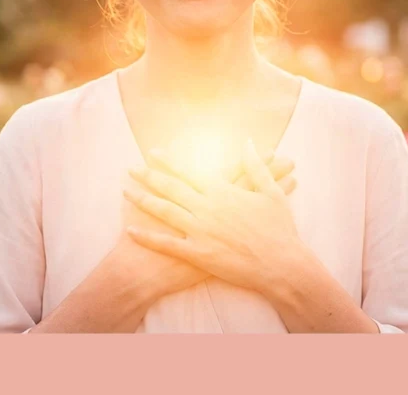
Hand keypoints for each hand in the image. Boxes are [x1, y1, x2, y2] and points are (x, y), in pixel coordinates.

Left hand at [124, 139, 306, 295]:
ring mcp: (200, 231)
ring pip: (164, 212)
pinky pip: (167, 244)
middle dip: (148, 176)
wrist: (282, 265)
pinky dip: (148, 237)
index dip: (169, 162)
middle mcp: (207, 208)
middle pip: (170, 188)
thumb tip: (248, 142)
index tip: (152, 153)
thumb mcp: (271, 192)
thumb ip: (256, 166)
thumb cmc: (279, 229)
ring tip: (126, 191)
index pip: (189, 172)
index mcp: (222, 191)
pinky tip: (131, 230)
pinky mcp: (198, 254)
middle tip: (130, 169)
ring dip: (143, 200)